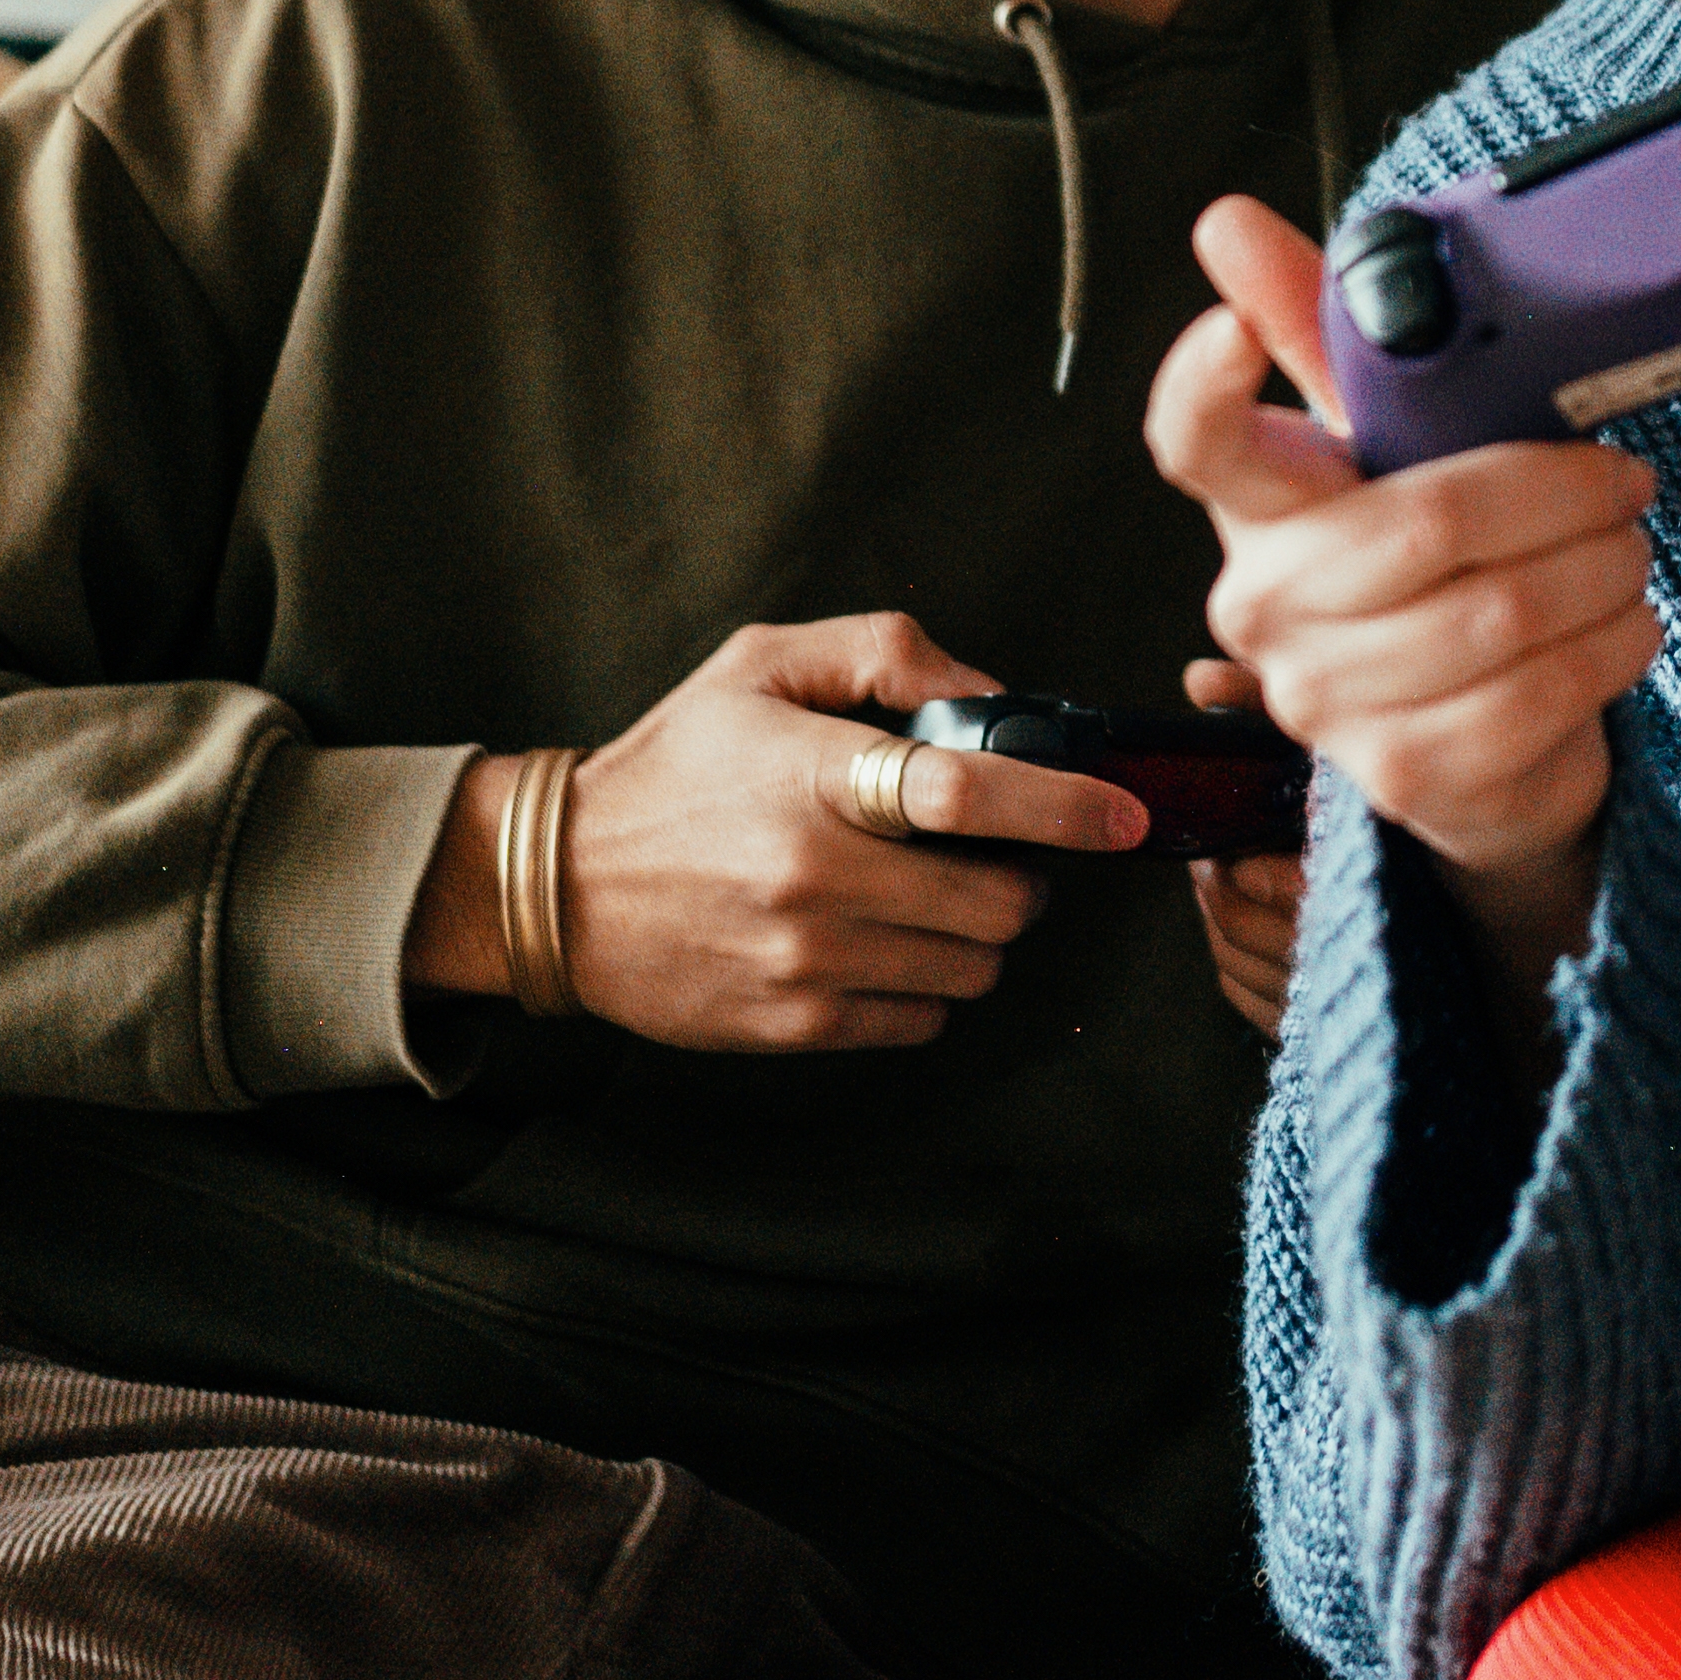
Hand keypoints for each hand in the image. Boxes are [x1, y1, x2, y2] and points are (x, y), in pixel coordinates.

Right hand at [413, 612, 1142, 1051]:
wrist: (556, 886)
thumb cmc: (673, 764)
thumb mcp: (764, 665)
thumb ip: (887, 653)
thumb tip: (993, 695)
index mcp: (815, 776)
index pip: (970, 795)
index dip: (1065, 806)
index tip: (1124, 815)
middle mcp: (815, 876)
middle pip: (996, 902)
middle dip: (1017, 879)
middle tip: (988, 856)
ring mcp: (805, 962)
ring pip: (972, 969)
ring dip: (975, 937)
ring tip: (925, 898)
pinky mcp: (793, 1025)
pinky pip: (921, 1020)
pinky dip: (924, 987)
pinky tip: (878, 945)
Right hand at [1149, 195, 1664, 990]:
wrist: (1481, 741)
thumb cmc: (1434, 558)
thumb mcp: (1388, 439)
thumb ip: (1325, 329)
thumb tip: (1226, 221)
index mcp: (1257, 505)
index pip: (1193, 442)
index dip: (1203, 385)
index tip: (1232, 329)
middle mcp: (1264, 606)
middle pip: (1426, 524)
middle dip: (1561, 493)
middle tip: (1622, 478)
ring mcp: (1324, 701)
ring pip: (1502, 613)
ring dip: (1602, 570)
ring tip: (1626, 548)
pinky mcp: (1404, 777)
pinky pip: (1537, 696)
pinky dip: (1612, 645)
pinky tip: (1625, 621)